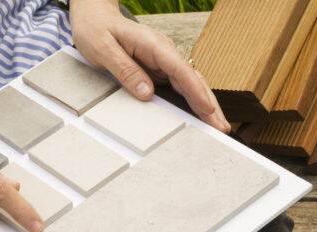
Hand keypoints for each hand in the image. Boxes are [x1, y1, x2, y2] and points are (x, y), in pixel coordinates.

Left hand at [70, 0, 229, 132]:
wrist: (95, 19)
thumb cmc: (97, 31)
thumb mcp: (104, 50)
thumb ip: (126, 70)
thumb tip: (147, 93)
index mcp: (153, 45)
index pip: (181, 69)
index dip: (196, 91)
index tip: (207, 109)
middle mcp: (164, 53)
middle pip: (193, 80)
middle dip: (209, 104)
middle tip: (221, 127)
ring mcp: (163, 63)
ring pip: (190, 85)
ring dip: (205, 106)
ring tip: (218, 127)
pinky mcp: (159, 71)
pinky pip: (179, 88)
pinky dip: (192, 102)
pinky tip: (200, 117)